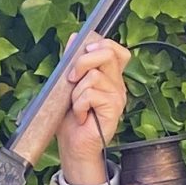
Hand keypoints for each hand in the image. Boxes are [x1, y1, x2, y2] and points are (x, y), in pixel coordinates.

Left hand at [54, 37, 131, 181]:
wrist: (74, 145)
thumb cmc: (71, 118)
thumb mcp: (68, 85)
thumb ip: (73, 62)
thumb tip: (74, 38)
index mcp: (109, 76)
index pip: (116, 50)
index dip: (101, 45)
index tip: (84, 51)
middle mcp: (117, 84)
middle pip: (107, 54)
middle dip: (83, 62)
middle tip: (71, 79)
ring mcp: (117, 96)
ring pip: (94, 77)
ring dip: (76, 92)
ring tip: (78, 107)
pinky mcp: (114, 108)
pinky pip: (91, 94)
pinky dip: (78, 105)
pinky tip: (81, 116)